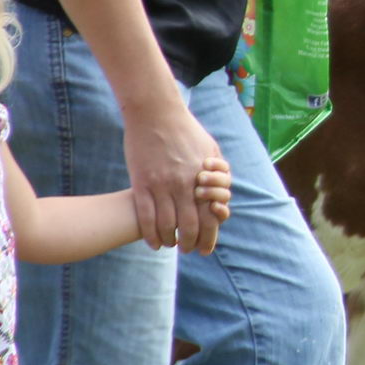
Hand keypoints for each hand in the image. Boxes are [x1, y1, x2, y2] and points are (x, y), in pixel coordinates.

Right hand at [123, 101, 225, 253]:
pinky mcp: (141, 184)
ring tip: (171, 245)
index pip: (210, 218)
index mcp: (204, 179)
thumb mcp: (210, 149)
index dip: (209, 237)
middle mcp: (184, 186)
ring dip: (170, 241)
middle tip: (189, 250)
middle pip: (190, 226)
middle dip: (191, 243)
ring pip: (167, 226)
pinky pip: (146, 217)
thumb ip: (219, 172)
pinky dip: (150, 234)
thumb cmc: (186, 130)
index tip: (206, 249)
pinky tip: (153, 242)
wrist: (156, 114)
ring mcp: (161, 186)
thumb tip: (223, 191)